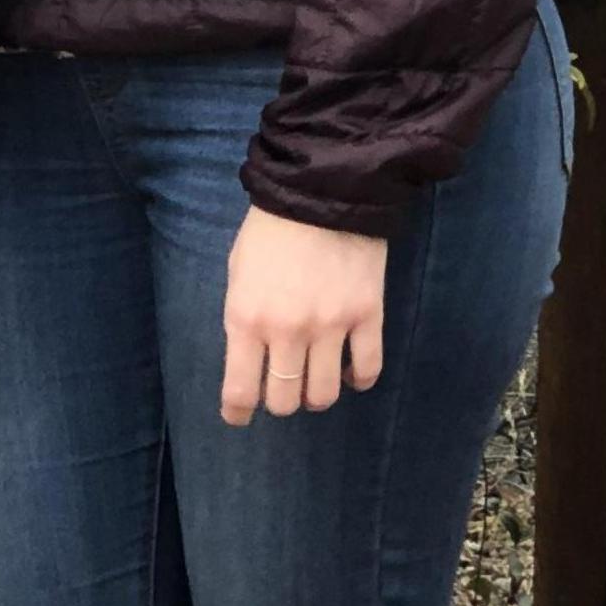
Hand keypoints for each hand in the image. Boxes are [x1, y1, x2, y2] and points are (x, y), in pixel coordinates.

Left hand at [219, 204, 386, 426]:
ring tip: (314, 381)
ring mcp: (331, 327)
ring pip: (324, 395)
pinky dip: (358, 379)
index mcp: (248, 318)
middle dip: (280, 401)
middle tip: (281, 387)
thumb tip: (250, 357)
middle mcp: (288, 332)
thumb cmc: (270, 229)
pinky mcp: (367, 316)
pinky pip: (367, 370)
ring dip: (316, 395)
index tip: (239, 416)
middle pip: (285, 400)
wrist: (322, 189)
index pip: (241, 390)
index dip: (238, 412)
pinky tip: (350, 372)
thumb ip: (243, 317)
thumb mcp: (238, 271)